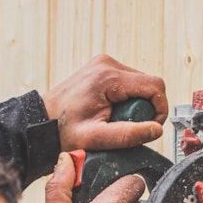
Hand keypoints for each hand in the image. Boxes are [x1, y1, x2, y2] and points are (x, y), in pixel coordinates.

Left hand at [42, 54, 167, 151]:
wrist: (41, 122)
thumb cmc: (62, 130)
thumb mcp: (96, 138)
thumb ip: (128, 135)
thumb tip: (156, 130)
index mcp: (108, 77)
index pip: (155, 86)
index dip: (160, 109)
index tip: (151, 127)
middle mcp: (107, 64)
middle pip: (149, 84)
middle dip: (146, 108)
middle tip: (128, 126)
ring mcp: (104, 64)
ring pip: (140, 84)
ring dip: (136, 104)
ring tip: (116, 120)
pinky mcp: (102, 68)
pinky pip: (128, 83)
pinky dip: (126, 99)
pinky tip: (111, 111)